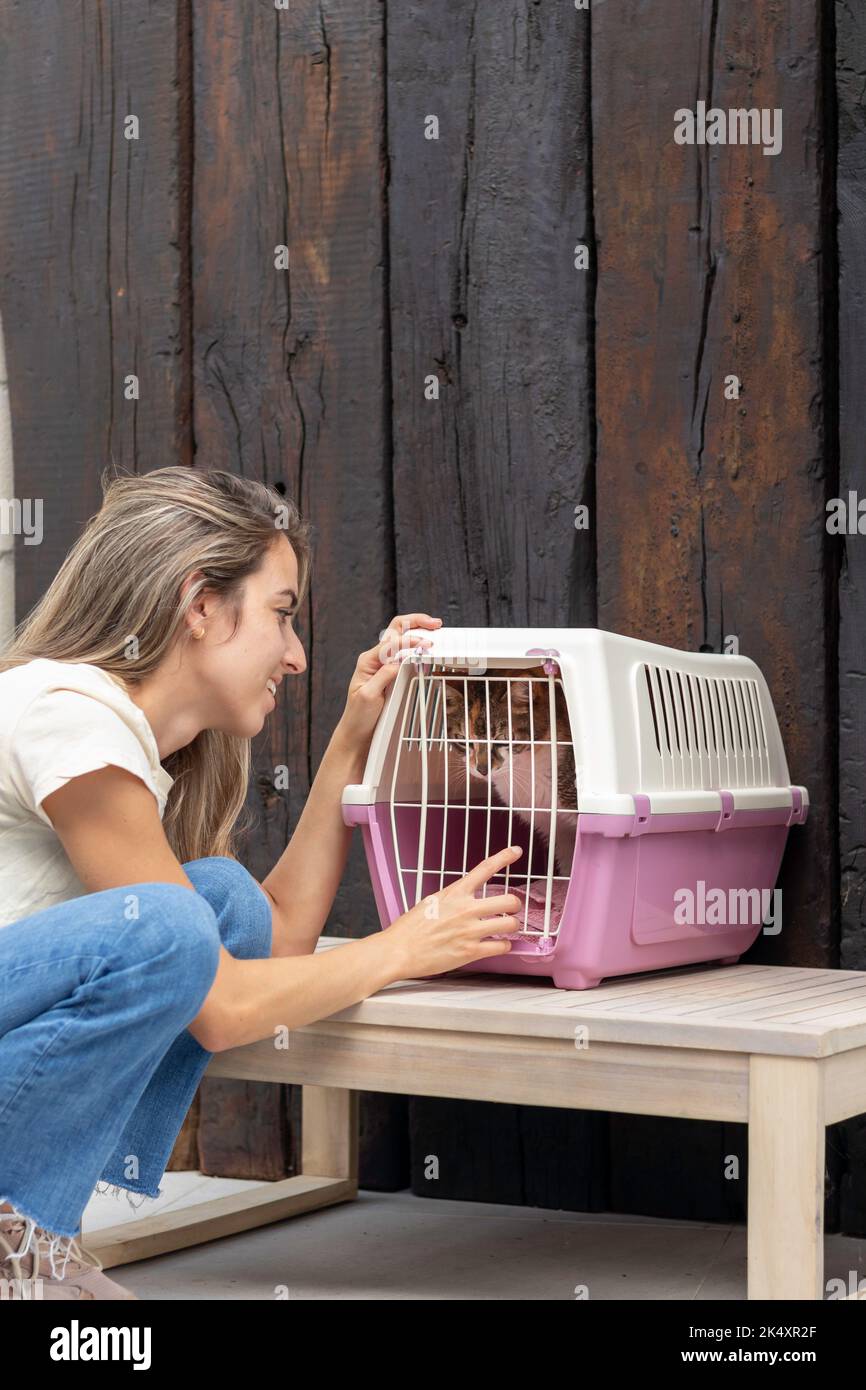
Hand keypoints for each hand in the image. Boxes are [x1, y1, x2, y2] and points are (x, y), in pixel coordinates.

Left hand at [336, 611, 442, 751]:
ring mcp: (382, 664)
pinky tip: (427, 646)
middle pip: (396, 630)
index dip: (411, 640)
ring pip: (401, 638)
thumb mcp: (369, 696)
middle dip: (416, 622)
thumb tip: (400, 660)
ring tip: (435, 629)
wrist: (356, 732)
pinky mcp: (389, 672)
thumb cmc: (359, 716)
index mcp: (368, 660)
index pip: (392, 642)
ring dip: (418, 630)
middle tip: (436, 623)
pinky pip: (404, 653)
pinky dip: (417, 645)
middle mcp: (375, 658)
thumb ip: (384, 676)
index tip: (428, 644)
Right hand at [384, 845, 524, 979]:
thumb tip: (466, 896)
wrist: (399, 950)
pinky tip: (498, 945)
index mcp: (455, 892)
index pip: (485, 868)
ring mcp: (470, 931)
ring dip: (512, 926)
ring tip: (506, 928)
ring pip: (511, 924)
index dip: (504, 857)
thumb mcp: (432, 901)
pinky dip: (504, 946)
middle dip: (515, 905)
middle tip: (512, 909)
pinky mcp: (470, 952)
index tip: (515, 851)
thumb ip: (453, 897)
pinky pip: (502, 947)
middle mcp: (466, 909)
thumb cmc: (410, 928)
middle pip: (510, 900)